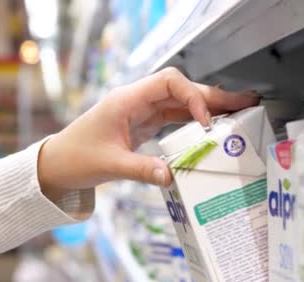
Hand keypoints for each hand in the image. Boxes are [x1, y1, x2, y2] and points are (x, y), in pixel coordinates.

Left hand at [38, 67, 259, 200]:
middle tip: (245, 103)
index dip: (192, 96)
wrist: (58, 163)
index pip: (169, 82)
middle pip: (181, 90)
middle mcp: (137, 100)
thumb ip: (142, 169)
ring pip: (180, 102)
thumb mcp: (110, 165)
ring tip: (238, 112)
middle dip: (212, 96)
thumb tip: (171, 177)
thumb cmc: (76, 157)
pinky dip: (194, 120)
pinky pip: (173, 117)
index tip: (206, 121)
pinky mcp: (143, 124)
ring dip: (207, 106)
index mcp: (127, 100)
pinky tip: (212, 126)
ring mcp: (141, 111)